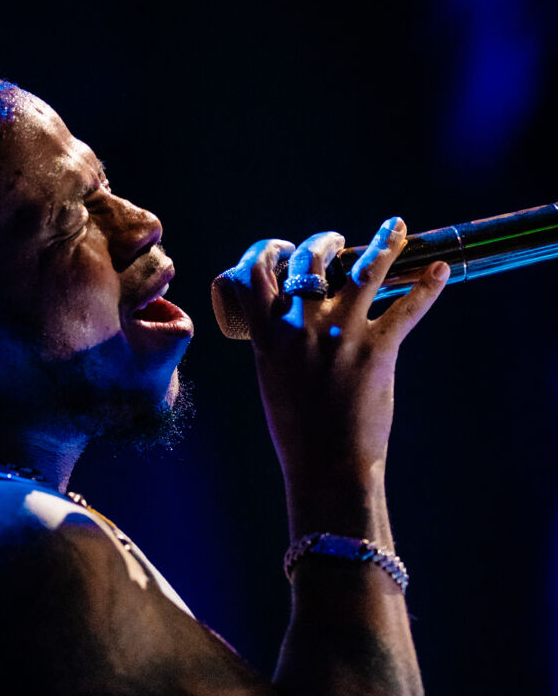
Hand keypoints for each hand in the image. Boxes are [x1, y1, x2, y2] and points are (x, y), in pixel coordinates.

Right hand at [230, 218, 447, 536]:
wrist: (327, 467)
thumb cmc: (297, 433)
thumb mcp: (273, 382)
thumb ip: (278, 348)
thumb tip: (288, 323)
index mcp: (269, 337)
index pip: (254, 276)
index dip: (264, 252)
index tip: (279, 250)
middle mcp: (302, 328)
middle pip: (309, 261)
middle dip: (321, 243)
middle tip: (333, 242)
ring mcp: (342, 335)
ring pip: (364, 269)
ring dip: (383, 242)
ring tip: (394, 227)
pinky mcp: (378, 350)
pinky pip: (408, 309)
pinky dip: (428, 287)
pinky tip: (441, 270)